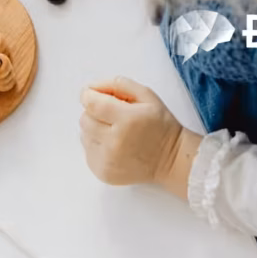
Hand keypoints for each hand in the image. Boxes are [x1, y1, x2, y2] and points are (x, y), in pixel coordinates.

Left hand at [79, 77, 201, 197]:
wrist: (172, 160)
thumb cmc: (159, 123)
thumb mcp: (146, 94)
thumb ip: (117, 84)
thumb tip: (90, 87)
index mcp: (127, 119)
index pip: (91, 104)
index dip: (89, 95)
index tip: (94, 95)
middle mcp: (115, 142)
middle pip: (85, 119)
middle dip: (95, 113)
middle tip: (112, 115)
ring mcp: (108, 161)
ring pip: (84, 135)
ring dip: (95, 129)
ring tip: (114, 131)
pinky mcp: (103, 173)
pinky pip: (87, 151)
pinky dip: (96, 145)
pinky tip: (113, 145)